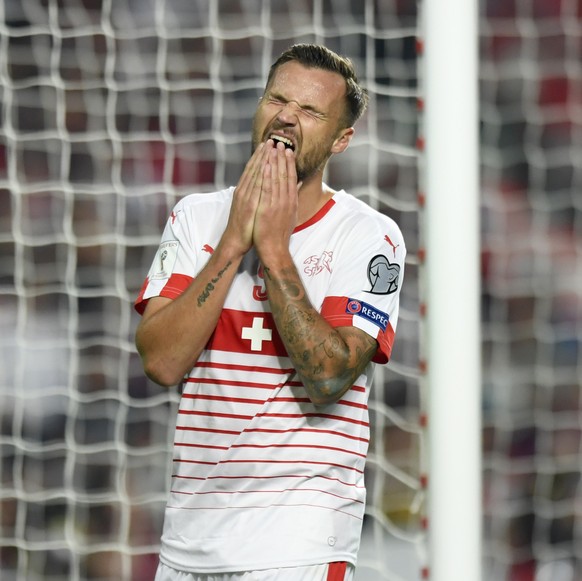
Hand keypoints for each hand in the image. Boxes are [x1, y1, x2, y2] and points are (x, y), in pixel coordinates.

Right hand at [221, 141, 270, 255]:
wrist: (236, 241)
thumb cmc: (246, 227)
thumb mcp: (253, 208)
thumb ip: (259, 196)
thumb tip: (266, 188)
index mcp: (245, 191)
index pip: (253, 170)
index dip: (261, 157)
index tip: (268, 145)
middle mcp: (244, 191)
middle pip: (254, 169)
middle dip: (262, 154)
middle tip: (270, 140)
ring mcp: (245, 196)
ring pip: (255, 174)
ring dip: (262, 160)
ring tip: (269, 147)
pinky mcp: (247, 204)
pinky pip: (255, 187)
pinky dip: (260, 175)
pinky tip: (265, 165)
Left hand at [253, 141, 298, 263]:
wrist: (274, 250)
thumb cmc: (279, 234)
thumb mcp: (290, 215)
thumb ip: (292, 200)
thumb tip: (295, 188)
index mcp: (291, 202)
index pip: (291, 178)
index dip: (290, 163)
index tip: (288, 151)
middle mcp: (286, 201)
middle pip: (285, 175)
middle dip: (283, 158)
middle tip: (282, 143)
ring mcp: (277, 205)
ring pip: (277, 179)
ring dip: (275, 162)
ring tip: (273, 148)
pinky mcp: (267, 209)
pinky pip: (267, 189)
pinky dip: (267, 176)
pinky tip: (266, 165)